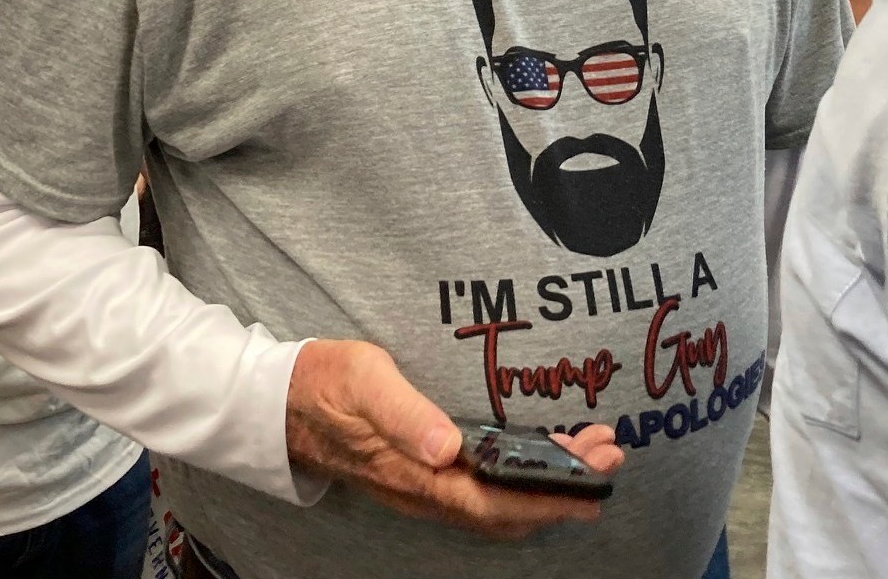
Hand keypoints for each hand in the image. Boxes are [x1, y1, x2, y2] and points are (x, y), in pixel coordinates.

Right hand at [285, 339, 623, 540]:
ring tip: (589, 452)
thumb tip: (447, 447)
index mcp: (415, 473)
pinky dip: (520, 479)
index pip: (495, 500)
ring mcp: (421, 486)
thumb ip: (405, 413)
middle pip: (506, 508)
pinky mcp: (420, 473)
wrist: (277, 401)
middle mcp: (423, 490)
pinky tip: (540, 456)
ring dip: (546, 485)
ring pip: (496, 502)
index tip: (595, 483)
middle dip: (563, 490)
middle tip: (610, 457)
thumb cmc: (324, 383)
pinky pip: (481, 490)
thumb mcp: (364, 380)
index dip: (548, 498)